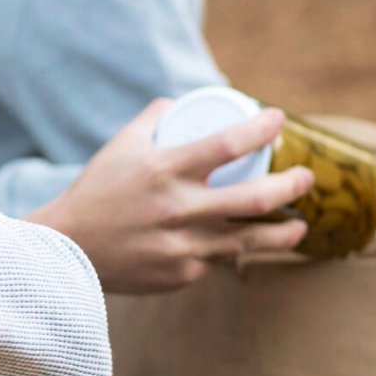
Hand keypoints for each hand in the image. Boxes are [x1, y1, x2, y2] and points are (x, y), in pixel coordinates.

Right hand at [27, 99, 314, 294]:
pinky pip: (220, 258)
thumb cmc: (97, 190)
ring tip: (299, 224)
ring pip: (252, 239)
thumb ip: (154, 119)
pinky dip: (233, 248)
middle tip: (305, 177)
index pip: (227, 143)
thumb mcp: (120, 146)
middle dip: (293, 184)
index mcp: (163, 170)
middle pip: (257, 197)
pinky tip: (242, 244)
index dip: (261, 128)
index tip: (278, 119)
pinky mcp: (183, 273)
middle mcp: (178, 208)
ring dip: (285, 231)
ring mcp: (183, 245)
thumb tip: (185, 102)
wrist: (69, 247)